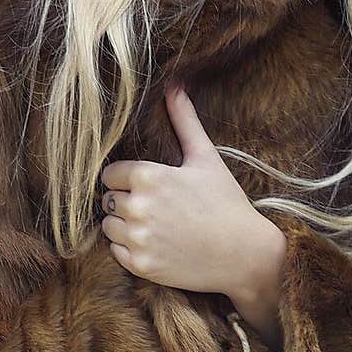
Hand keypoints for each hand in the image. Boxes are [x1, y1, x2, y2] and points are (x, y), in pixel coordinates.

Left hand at [100, 80, 275, 297]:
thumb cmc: (226, 203)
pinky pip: (115, 252)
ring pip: (108, 226)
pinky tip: (154, 244)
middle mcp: (139, 207)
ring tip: (151, 225)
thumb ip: (184, 121)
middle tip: (151, 206)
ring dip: (123, 225)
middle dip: (123, 201)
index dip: (125, 178)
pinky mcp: (141, 265)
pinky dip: (128, 249)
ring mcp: (139, 238)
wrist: (245, 254)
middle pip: (107, 200)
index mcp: (149, 176)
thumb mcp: (206, 158)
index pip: (110, 174)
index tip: (145, 185)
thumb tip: (174, 85)